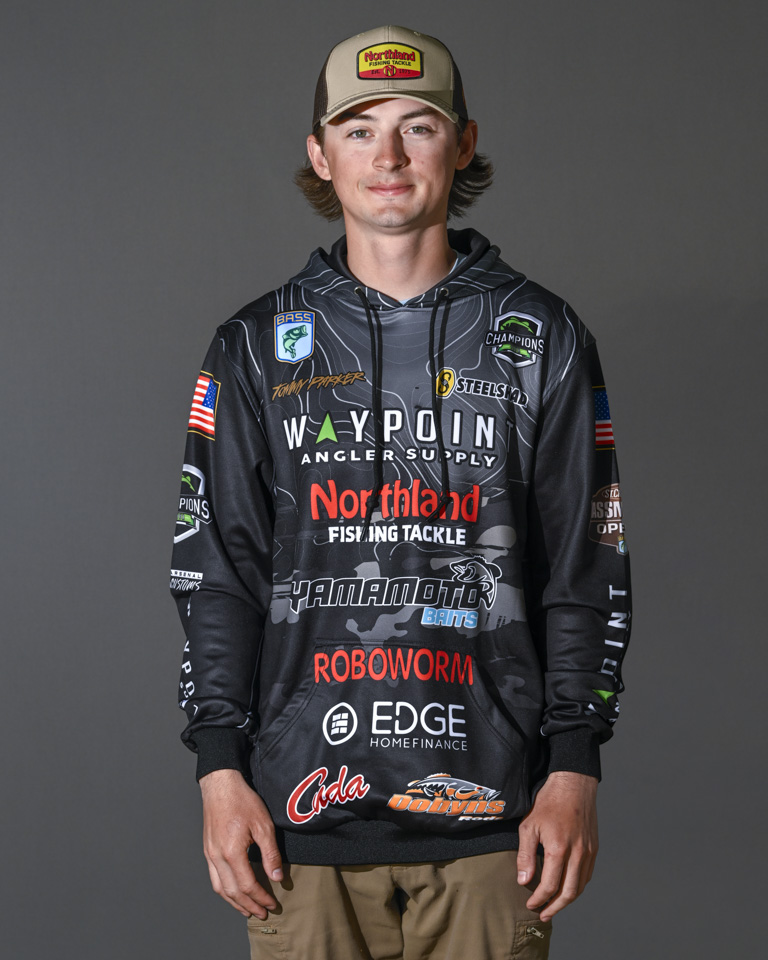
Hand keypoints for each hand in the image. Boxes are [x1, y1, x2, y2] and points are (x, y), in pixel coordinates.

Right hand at [199, 769, 283, 918]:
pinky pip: (214, 878)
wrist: (220, 785)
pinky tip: (233, 892)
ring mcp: (210, 855)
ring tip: (247, 909)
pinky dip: (224, 891)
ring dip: (234, 903)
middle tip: (262, 913)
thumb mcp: (264, 825)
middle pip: (232, 892)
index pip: (248, 885)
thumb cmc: (242, 801)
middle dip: (249, 906)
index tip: (273, 904)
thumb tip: (277, 877)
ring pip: (220, 889)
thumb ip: (271, 854)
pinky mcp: (207, 850)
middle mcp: (217, 857)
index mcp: (232, 852)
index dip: (261, 898)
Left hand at [516, 771, 597, 921]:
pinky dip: (577, 887)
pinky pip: (587, 875)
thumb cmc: (549, 802)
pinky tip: (567, 888)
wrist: (573, 784)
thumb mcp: (529, 825)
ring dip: (567, 901)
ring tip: (554, 906)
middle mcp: (577, 854)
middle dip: (554, 908)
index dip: (539, 899)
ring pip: (580, 886)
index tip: (530, 904)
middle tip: (543, 915)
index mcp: (559, 849)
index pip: (550, 886)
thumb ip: (526, 855)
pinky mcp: (594, 848)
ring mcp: (588, 852)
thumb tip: (524, 881)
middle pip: (568, 893)